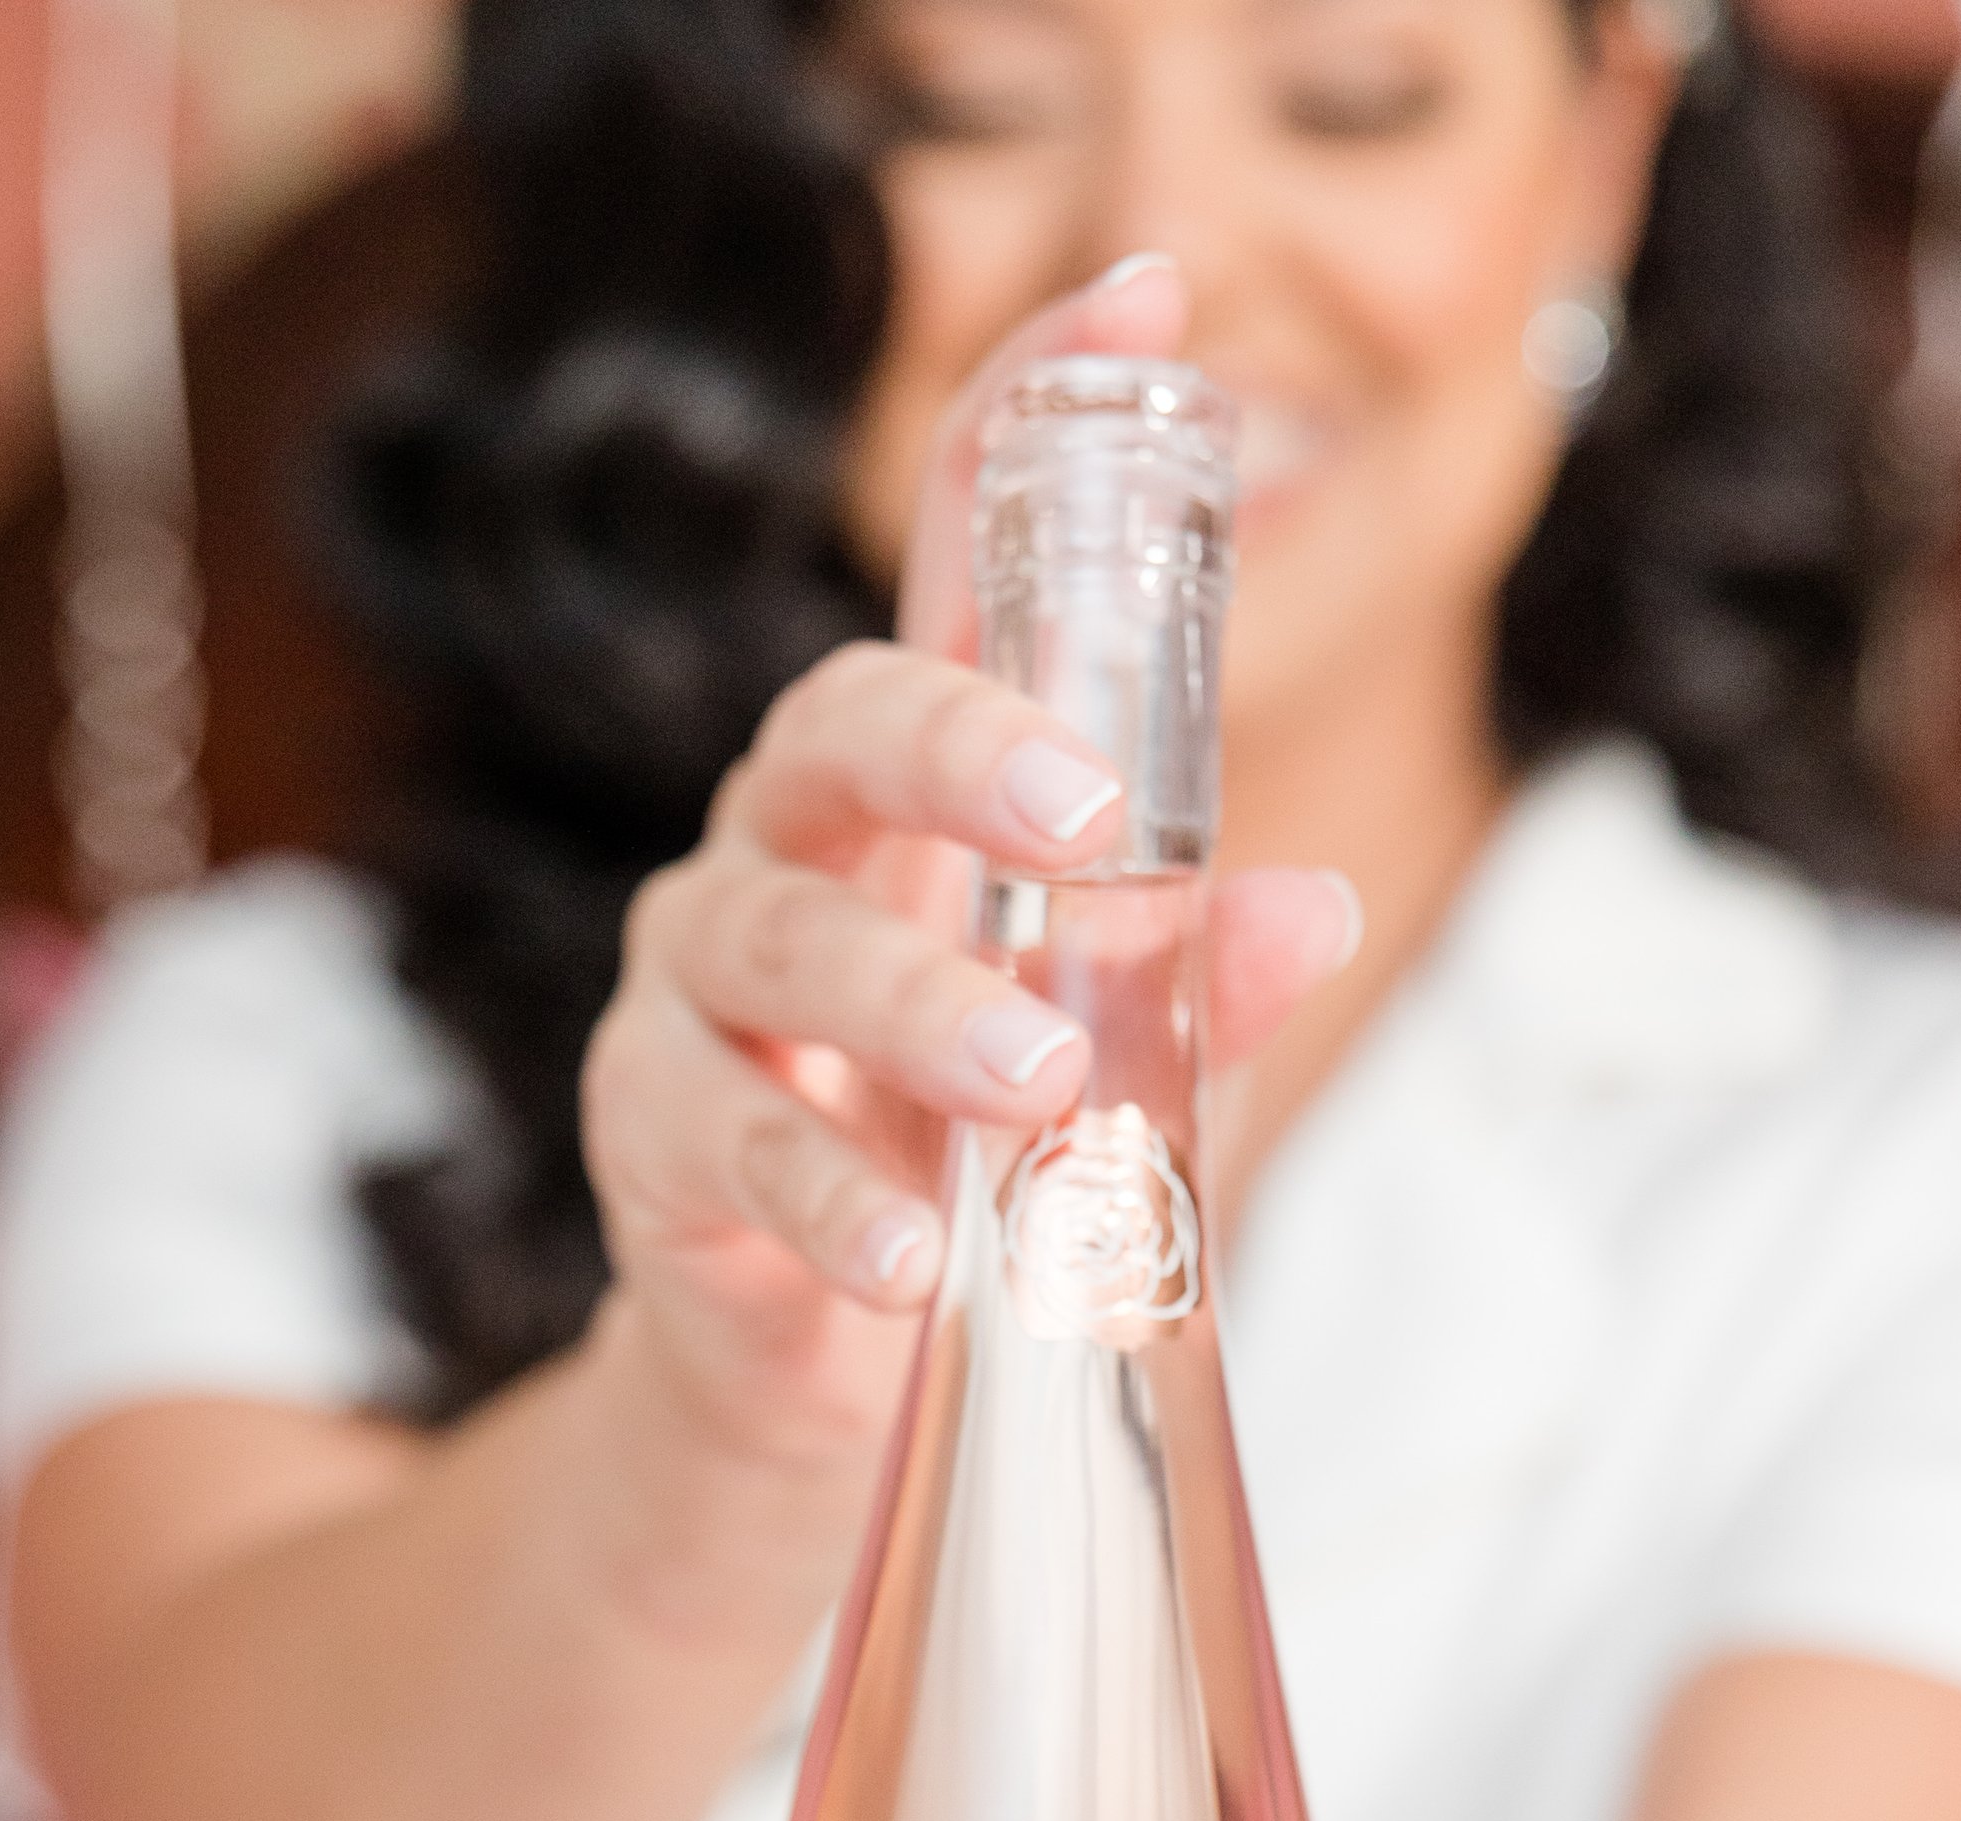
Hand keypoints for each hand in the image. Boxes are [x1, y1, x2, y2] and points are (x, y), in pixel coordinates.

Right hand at [579, 252, 1360, 1473]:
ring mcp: (696, 986)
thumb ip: (1198, 994)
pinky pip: (726, 1142)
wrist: (820, 1376)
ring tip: (1036, 1087)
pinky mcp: (647, 1135)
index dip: (1027, 417)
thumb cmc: (974, 1172)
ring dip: (916, 1009)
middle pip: (837, 721)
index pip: (951, 563)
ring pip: (778, 940)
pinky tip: (918, 1251)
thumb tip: (1314, 902)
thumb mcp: (1113, 1081)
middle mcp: (787, 848)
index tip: (1147, 303)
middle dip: (960, 746)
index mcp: (911, 797)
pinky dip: (832, 1200)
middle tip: (1086, 819)